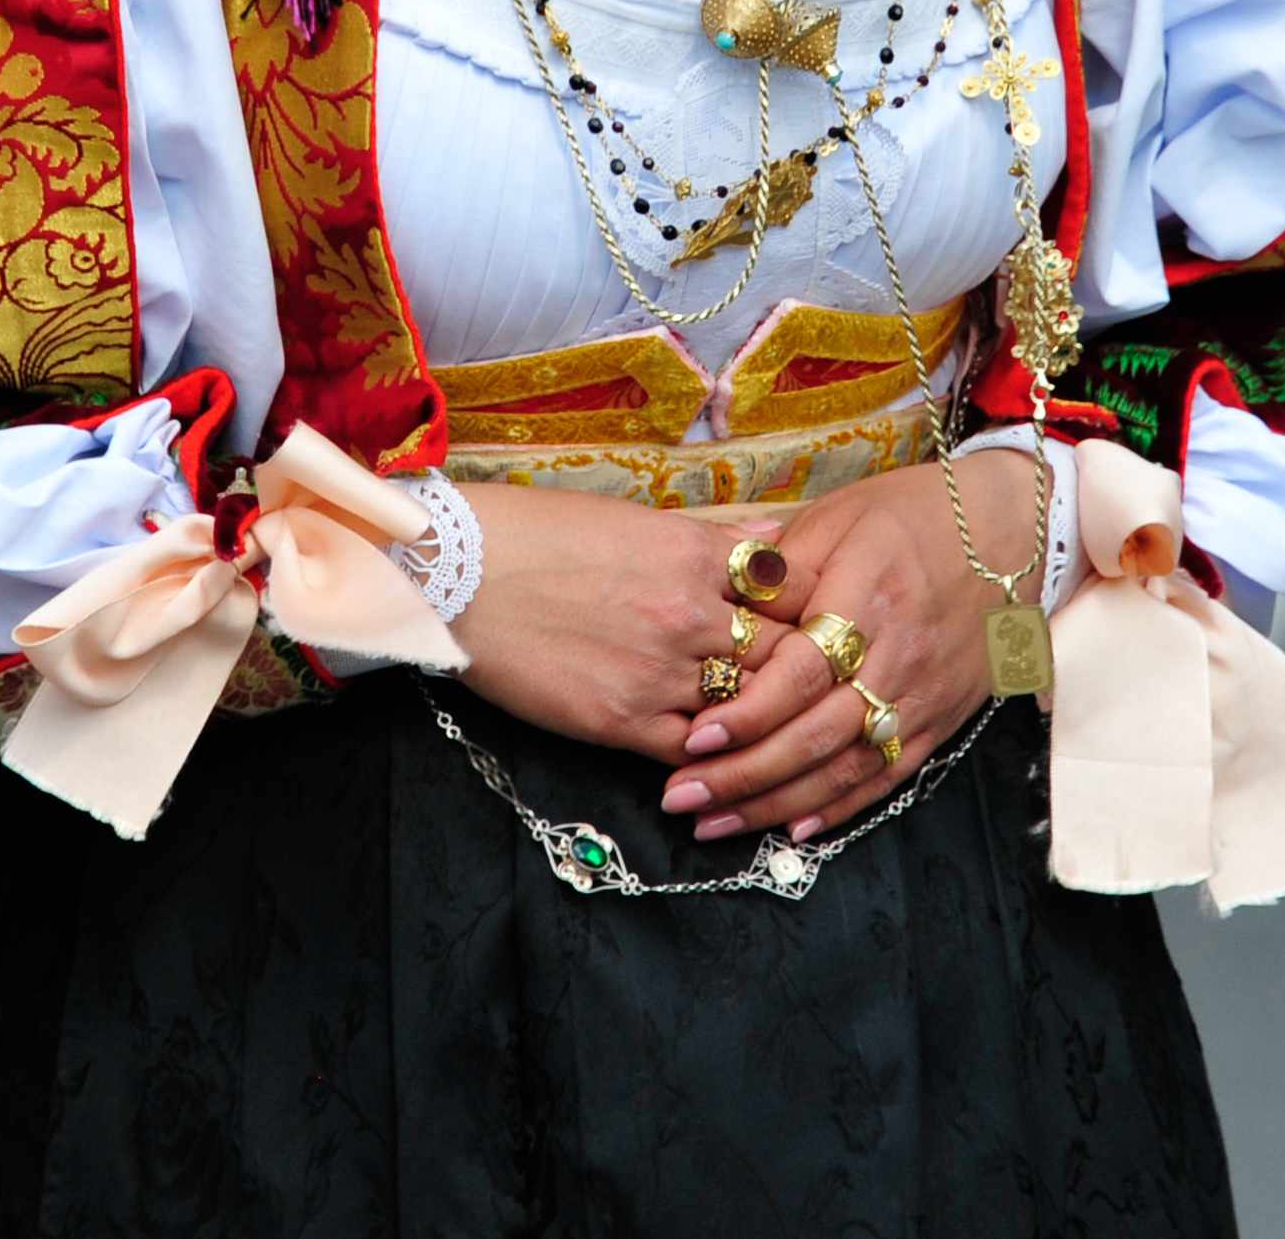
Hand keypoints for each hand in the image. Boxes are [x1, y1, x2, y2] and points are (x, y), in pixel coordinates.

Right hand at [447, 486, 818, 759]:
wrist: (456, 572)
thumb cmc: (540, 533)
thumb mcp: (636, 519)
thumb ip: (714, 536)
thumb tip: (776, 535)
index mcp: (697, 554)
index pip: (796, 589)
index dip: (819, 612)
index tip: (828, 627)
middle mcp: (689, 613)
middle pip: (785, 655)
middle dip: (806, 675)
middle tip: (823, 693)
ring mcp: (659, 670)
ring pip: (747, 710)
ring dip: (766, 724)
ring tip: (784, 737)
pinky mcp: (621, 719)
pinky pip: (693, 753)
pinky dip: (714, 762)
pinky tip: (722, 766)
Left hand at [657, 452, 1037, 844]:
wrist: (1013, 528)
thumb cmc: (913, 513)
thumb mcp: (839, 516)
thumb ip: (778, 568)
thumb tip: (719, 606)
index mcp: (868, 597)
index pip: (802, 675)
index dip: (747, 712)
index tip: (694, 736)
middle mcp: (900, 655)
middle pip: (817, 734)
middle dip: (743, 775)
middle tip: (681, 796)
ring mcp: (925, 694)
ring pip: (846, 768)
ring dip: (777, 803)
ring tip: (714, 821)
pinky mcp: (942, 718)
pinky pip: (887, 776)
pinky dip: (839, 807)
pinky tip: (792, 827)